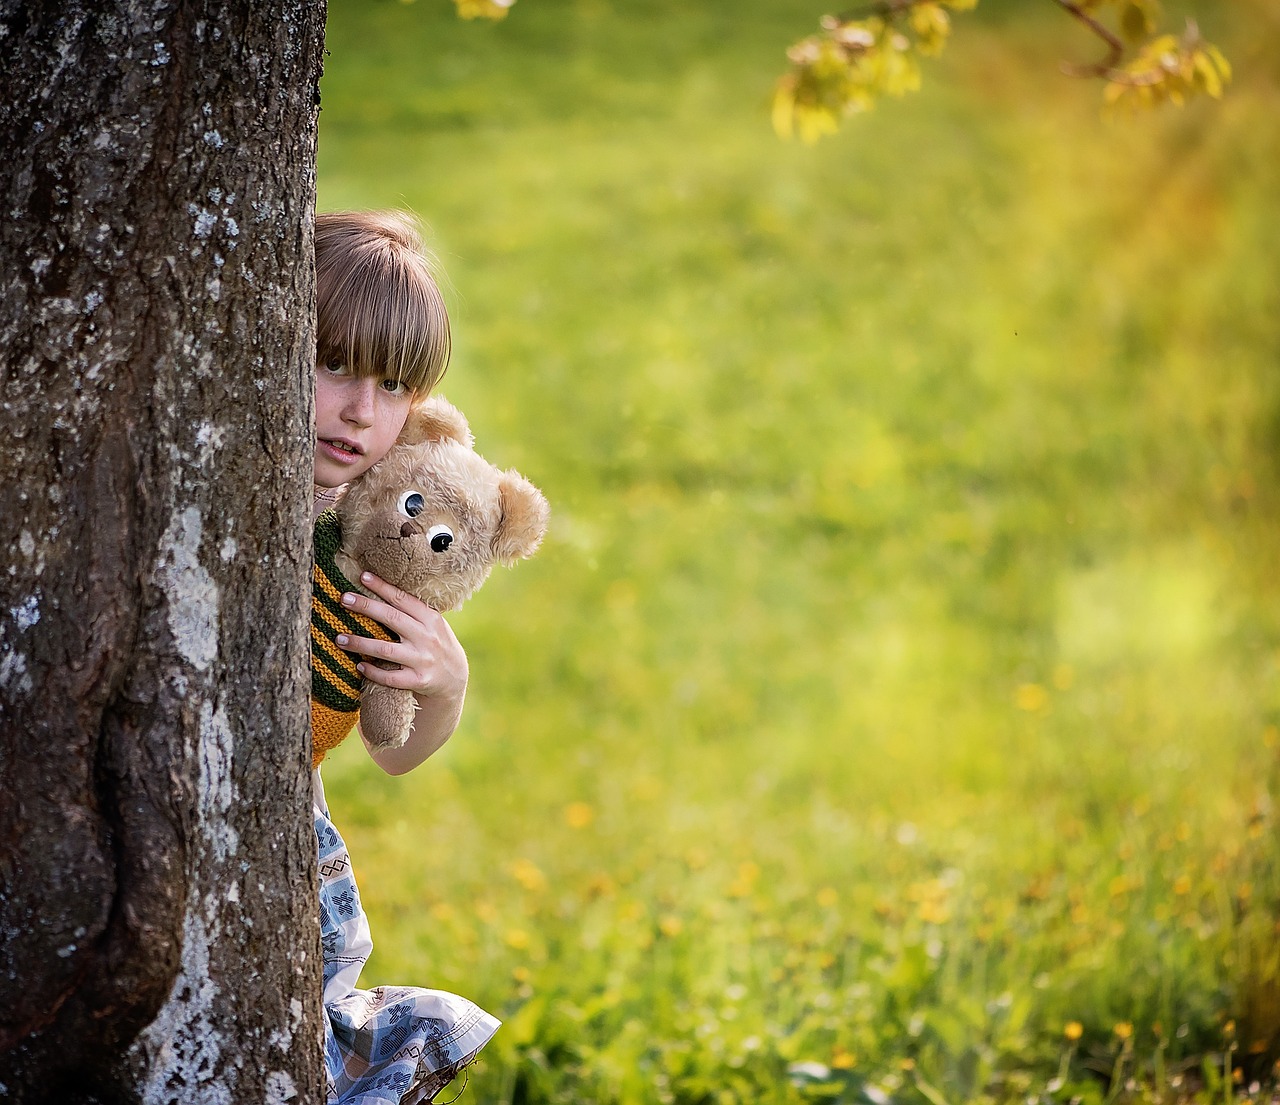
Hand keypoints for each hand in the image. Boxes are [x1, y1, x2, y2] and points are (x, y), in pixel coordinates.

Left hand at [336, 572, 468, 704]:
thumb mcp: (433, 625)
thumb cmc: (437, 645)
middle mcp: (427, 637)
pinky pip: (390, 677)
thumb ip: (413, 613)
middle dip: (366, 607)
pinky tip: (359, 665)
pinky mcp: (418, 681)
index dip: (382, 587)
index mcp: (431, 619)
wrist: (455, 678)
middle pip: (392, 618)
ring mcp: (423, 660)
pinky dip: (373, 671)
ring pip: (385, 649)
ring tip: (339, 639)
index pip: (403, 599)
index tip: (363, 577)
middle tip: (344, 599)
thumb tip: (379, 593)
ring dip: (360, 643)